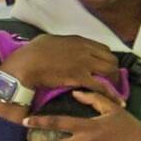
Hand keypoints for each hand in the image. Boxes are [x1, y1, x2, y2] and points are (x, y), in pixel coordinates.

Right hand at [1, 34, 118, 96]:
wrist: (26, 64)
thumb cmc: (31, 52)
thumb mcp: (48, 40)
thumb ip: (60, 43)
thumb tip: (59, 45)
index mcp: (78, 41)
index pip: (103, 49)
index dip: (106, 59)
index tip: (103, 67)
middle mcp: (85, 50)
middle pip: (111, 59)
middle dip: (113, 70)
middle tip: (111, 80)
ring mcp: (84, 63)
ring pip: (110, 70)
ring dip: (113, 81)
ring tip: (113, 90)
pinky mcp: (80, 77)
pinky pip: (101, 85)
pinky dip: (109, 93)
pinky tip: (115, 100)